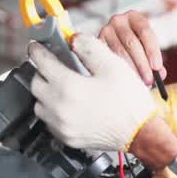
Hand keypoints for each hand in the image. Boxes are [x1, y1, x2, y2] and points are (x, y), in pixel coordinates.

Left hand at [28, 34, 155, 150]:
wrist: (140, 133)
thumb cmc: (129, 102)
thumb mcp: (113, 65)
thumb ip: (90, 47)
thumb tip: (74, 39)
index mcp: (68, 87)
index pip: (41, 62)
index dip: (37, 51)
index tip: (36, 47)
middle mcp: (59, 108)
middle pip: (36, 84)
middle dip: (42, 71)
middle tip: (53, 65)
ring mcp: (61, 125)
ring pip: (39, 104)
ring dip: (45, 92)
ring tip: (61, 86)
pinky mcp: (66, 137)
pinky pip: (48, 121)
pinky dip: (52, 110)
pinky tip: (67, 104)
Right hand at [97, 10, 163, 86]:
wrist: (114, 40)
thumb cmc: (136, 44)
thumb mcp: (147, 46)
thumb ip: (155, 59)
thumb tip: (160, 74)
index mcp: (135, 17)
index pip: (145, 31)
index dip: (152, 50)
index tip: (157, 67)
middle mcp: (119, 20)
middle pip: (132, 43)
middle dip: (142, 64)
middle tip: (149, 80)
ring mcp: (106, 30)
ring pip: (119, 52)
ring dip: (130, 70)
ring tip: (138, 82)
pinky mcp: (96, 43)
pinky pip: (108, 58)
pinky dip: (118, 70)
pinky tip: (125, 79)